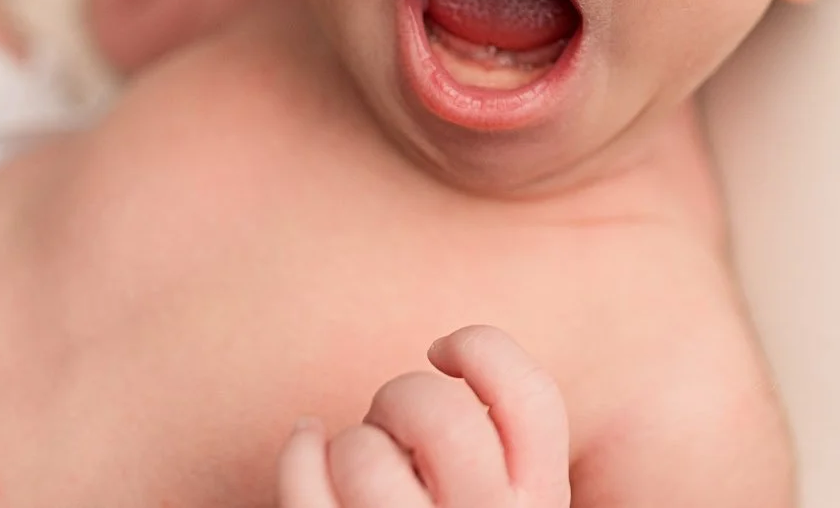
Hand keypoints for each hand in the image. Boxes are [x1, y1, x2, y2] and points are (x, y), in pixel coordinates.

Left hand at [278, 327, 570, 507]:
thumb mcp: (505, 505)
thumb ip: (500, 452)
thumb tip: (439, 363)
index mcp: (541, 506)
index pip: (530, 394)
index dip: (481, 347)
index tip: (442, 353)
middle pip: (436, 411)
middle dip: (399, 395)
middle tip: (394, 422)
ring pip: (362, 451)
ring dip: (351, 442)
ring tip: (363, 467)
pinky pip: (305, 487)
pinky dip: (298, 451)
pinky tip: (307, 442)